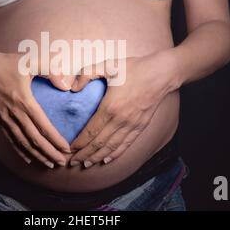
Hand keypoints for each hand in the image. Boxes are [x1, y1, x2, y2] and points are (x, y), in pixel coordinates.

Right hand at [0, 47, 71, 167]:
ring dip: (36, 155)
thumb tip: (66, 87)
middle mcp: (14, 113)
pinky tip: (28, 158)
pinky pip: (10, 139)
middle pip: (33, 139)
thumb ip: (50, 71)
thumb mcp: (31, 61)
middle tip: (61, 162)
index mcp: (24, 100)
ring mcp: (4, 117)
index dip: (55, 139)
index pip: (42, 125)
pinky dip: (19, 151)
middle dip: (48, 152)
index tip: (66, 148)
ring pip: (21, 142)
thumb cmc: (9, 63)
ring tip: (48, 164)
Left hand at [69, 49, 180, 167]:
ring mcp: (132, 125)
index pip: (91, 131)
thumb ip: (87, 74)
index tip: (69, 149)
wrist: (161, 73)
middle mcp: (121, 120)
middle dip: (84, 155)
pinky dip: (115, 154)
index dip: (79, 142)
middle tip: (72, 162)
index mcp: (110, 107)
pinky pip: (126, 144)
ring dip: (98, 157)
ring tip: (86, 164)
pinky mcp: (141, 126)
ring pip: (112, 147)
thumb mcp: (107, 65)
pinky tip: (107, 159)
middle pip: (99, 144)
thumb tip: (73, 88)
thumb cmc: (133, 68)